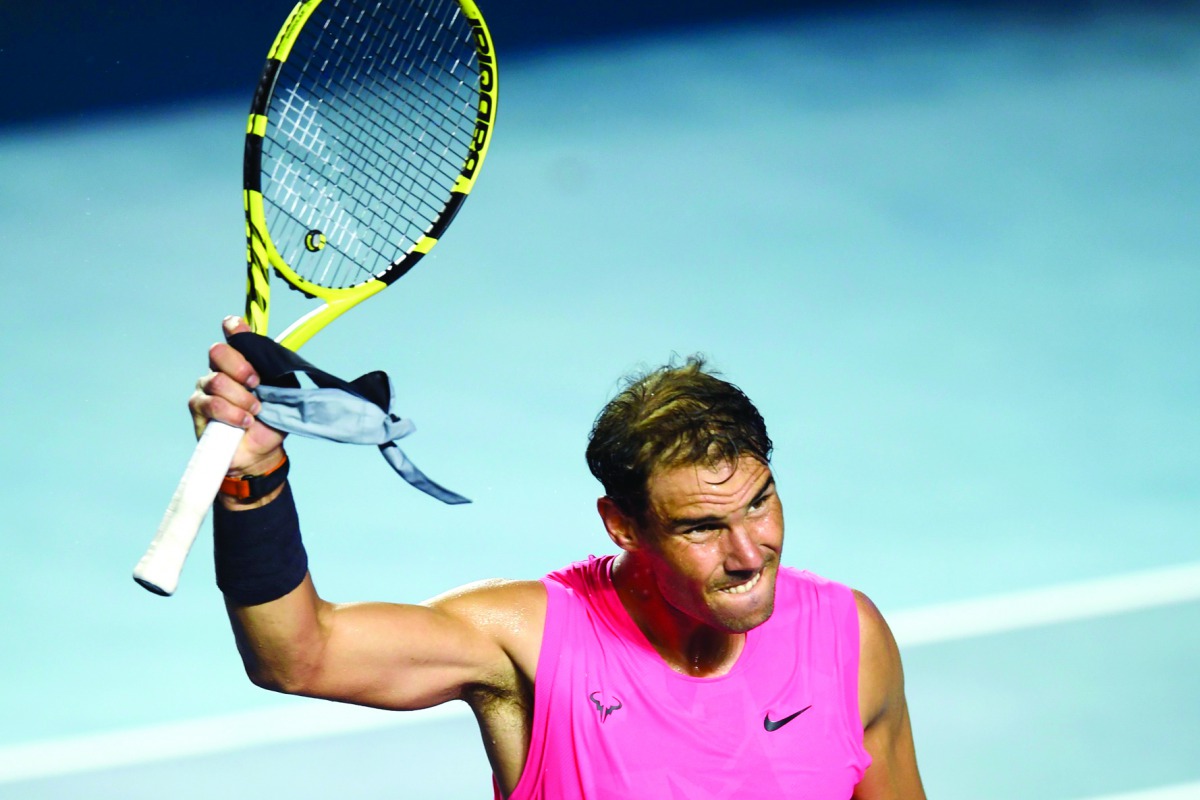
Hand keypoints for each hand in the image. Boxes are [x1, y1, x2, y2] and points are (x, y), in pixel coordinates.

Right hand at [188, 316, 285, 474]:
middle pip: (218, 352)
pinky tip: (245, 422)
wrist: (261, 452)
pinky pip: (211, 403)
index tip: (235, 326)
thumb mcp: (283, 394)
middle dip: (240, 367)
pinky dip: (232, 413)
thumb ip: (277, 373)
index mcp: (242, 362)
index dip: (233, 328)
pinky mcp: (198, 408)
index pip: (233, 336)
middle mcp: (220, 370)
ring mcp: (206, 388)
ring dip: (241, 398)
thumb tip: (277, 357)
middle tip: (257, 384)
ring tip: (255, 411)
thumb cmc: (271, 420)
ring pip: (217, 380)